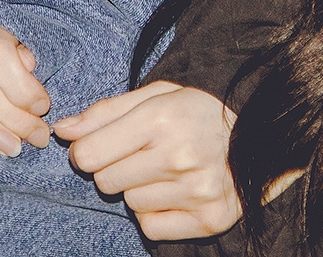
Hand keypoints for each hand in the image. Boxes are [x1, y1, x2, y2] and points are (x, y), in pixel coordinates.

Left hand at [55, 81, 239, 241]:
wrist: (260, 135)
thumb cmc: (200, 111)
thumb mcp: (157, 95)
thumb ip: (106, 112)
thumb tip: (62, 130)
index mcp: (162, 117)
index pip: (90, 153)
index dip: (86, 151)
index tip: (98, 146)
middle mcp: (178, 155)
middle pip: (105, 181)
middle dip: (114, 168)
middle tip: (140, 154)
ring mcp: (195, 191)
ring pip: (129, 202)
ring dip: (138, 188)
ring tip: (164, 168)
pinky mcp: (208, 220)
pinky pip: (150, 226)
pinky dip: (155, 212)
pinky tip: (174, 191)